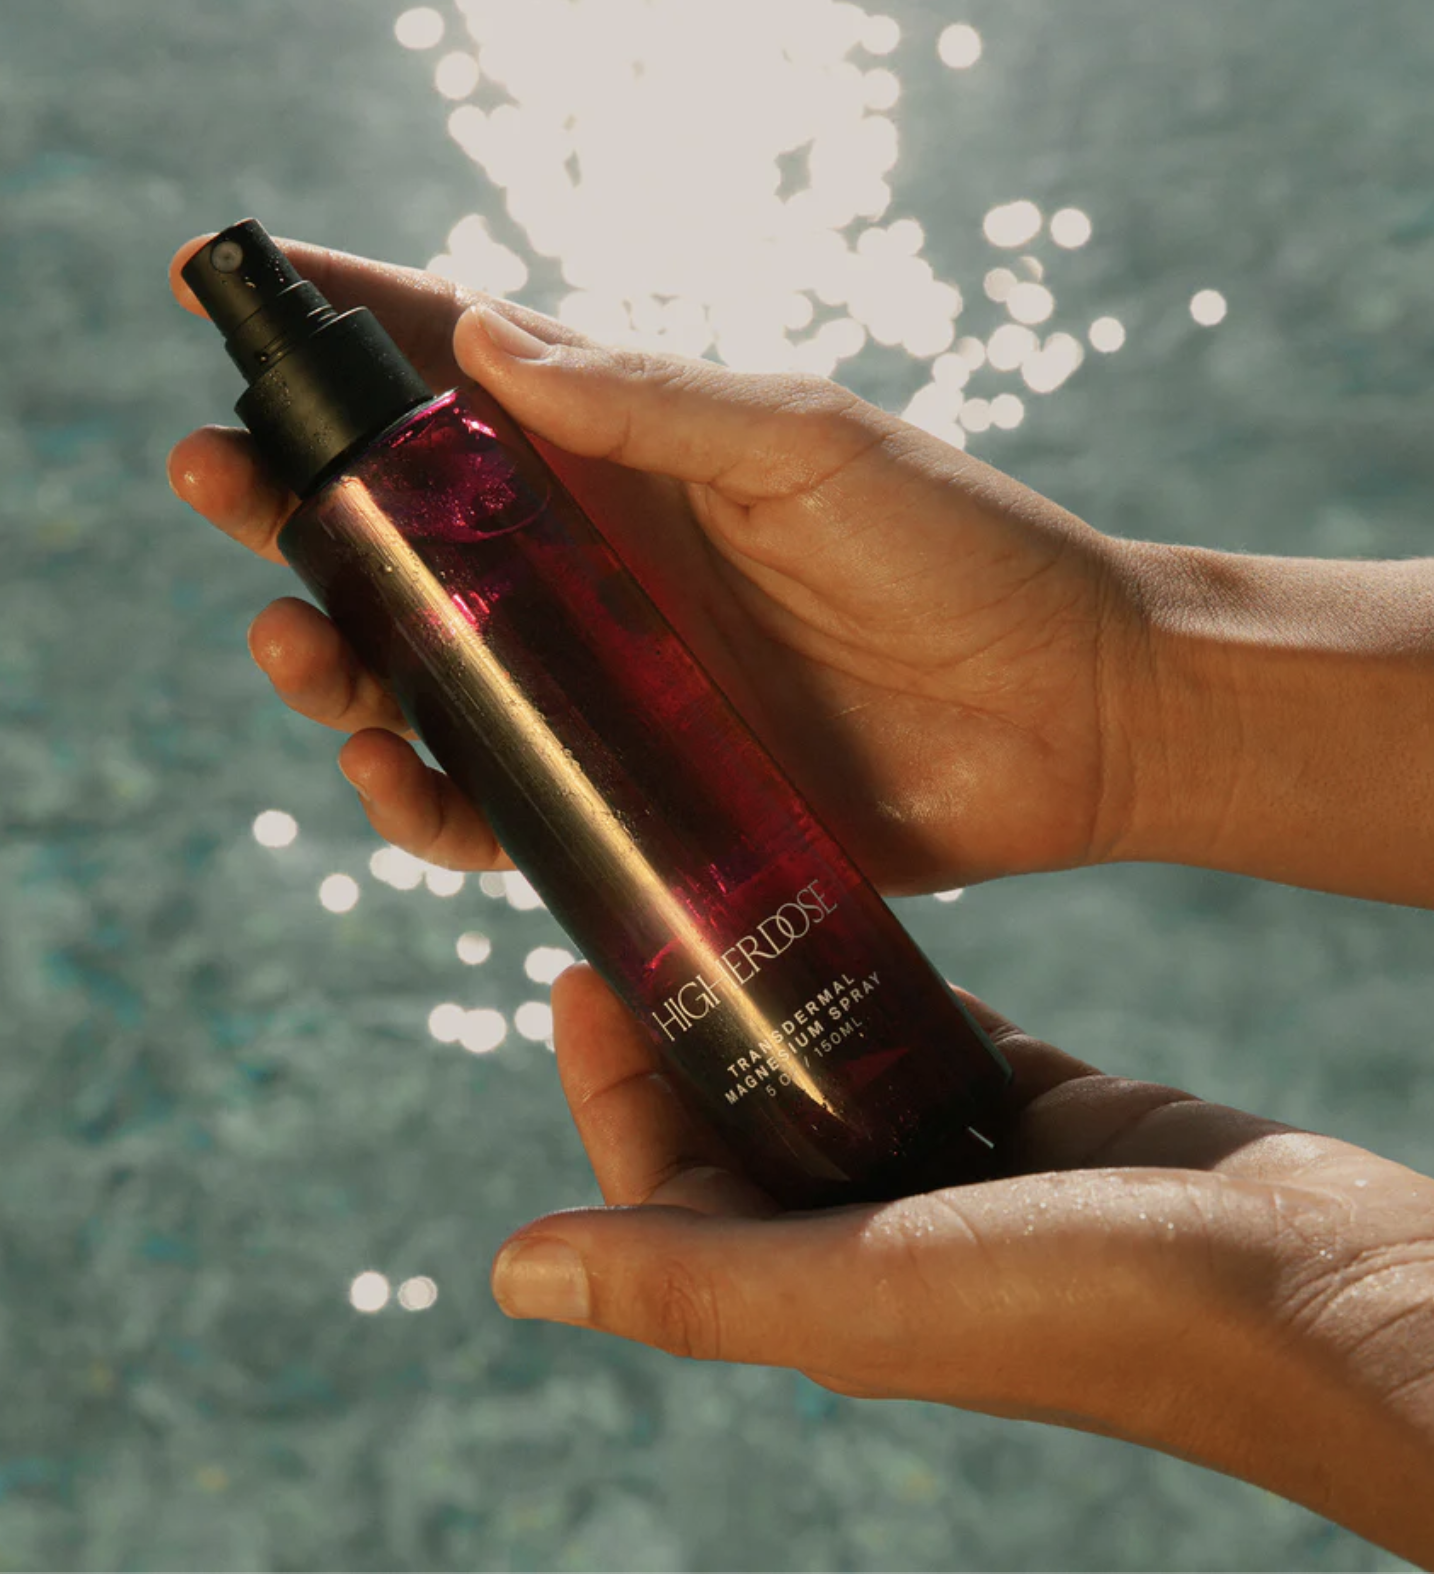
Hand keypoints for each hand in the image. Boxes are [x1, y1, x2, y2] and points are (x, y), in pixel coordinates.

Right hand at [168, 234, 1150, 892]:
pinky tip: (387, 772)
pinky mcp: (634, 797)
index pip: (457, 379)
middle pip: (402, 532)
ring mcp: (607, 686)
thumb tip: (484, 338)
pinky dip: (428, 797)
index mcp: (630, 458)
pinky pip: (497, 805)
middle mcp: (598, 568)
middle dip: (289, 504)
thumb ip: (649, 403)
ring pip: (423, 672)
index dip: (340, 340)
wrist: (1070, 717)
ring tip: (296, 643)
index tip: (225, 299)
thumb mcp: (807, 449)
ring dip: (333, 656)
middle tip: (216, 483)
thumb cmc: (965, 556)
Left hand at [491, 964, 1433, 1563]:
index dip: (605, 1081)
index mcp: (808, 1278)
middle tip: (650, 907)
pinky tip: (856, 919)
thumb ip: (689, 1277)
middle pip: (739, 1113)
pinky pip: (934, 1035)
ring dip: (782, 999)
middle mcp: (869, 1230)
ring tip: (737, 893)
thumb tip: (509, 1269)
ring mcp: (954, 1168)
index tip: (575, 969)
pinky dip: (891, 987)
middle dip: (686, 1024)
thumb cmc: (1078, 1302)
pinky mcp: (1033, 1107)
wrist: (1299, 1283)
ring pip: (835, 1070)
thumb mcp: (859, 1288)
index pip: (660, 1177)